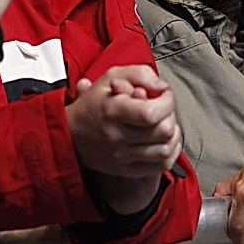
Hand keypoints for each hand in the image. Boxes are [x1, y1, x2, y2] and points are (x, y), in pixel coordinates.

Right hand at [67, 64, 181, 176]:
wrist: (71, 134)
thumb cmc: (94, 102)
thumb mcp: (112, 76)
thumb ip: (140, 74)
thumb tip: (161, 87)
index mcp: (113, 111)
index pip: (152, 113)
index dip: (167, 101)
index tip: (163, 95)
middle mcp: (117, 136)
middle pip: (163, 131)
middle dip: (170, 116)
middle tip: (163, 109)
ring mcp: (122, 156)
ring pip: (165, 150)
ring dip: (172, 136)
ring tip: (164, 124)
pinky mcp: (126, 170)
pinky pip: (160, 166)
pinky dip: (169, 152)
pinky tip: (163, 141)